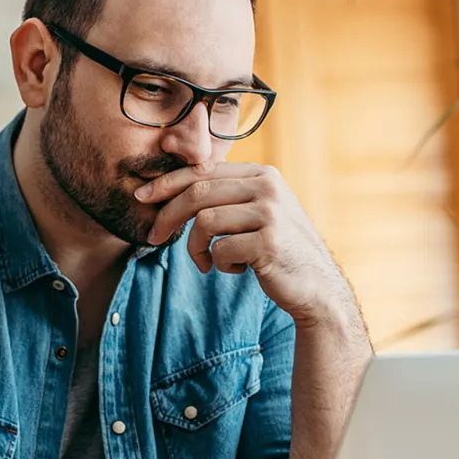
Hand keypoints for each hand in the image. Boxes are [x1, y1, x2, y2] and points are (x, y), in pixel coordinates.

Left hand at [135, 162, 354, 323]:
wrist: (316, 287)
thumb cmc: (278, 252)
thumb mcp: (258, 214)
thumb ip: (228, 197)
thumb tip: (174, 189)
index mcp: (262, 175)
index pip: (204, 171)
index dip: (168, 183)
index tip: (142, 196)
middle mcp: (268, 187)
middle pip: (199, 192)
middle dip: (168, 215)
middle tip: (153, 236)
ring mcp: (270, 214)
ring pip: (205, 222)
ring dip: (196, 248)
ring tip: (208, 263)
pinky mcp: (268, 242)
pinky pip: (221, 250)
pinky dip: (220, 265)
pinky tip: (236, 271)